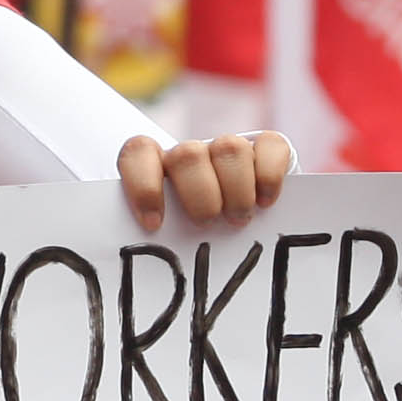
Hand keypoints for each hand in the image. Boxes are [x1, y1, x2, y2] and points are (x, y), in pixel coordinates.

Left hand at [118, 131, 293, 230]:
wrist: (237, 226)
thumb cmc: (188, 235)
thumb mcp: (168, 235)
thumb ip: (155, 233)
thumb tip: (130, 255)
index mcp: (155, 167)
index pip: (138, 152)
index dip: (144, 184)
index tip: (154, 223)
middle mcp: (191, 153)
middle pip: (187, 155)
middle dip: (200, 196)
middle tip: (207, 223)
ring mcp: (227, 148)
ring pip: (229, 148)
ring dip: (235, 190)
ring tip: (238, 220)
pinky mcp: (266, 149)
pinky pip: (271, 145)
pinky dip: (269, 175)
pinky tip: (265, 202)